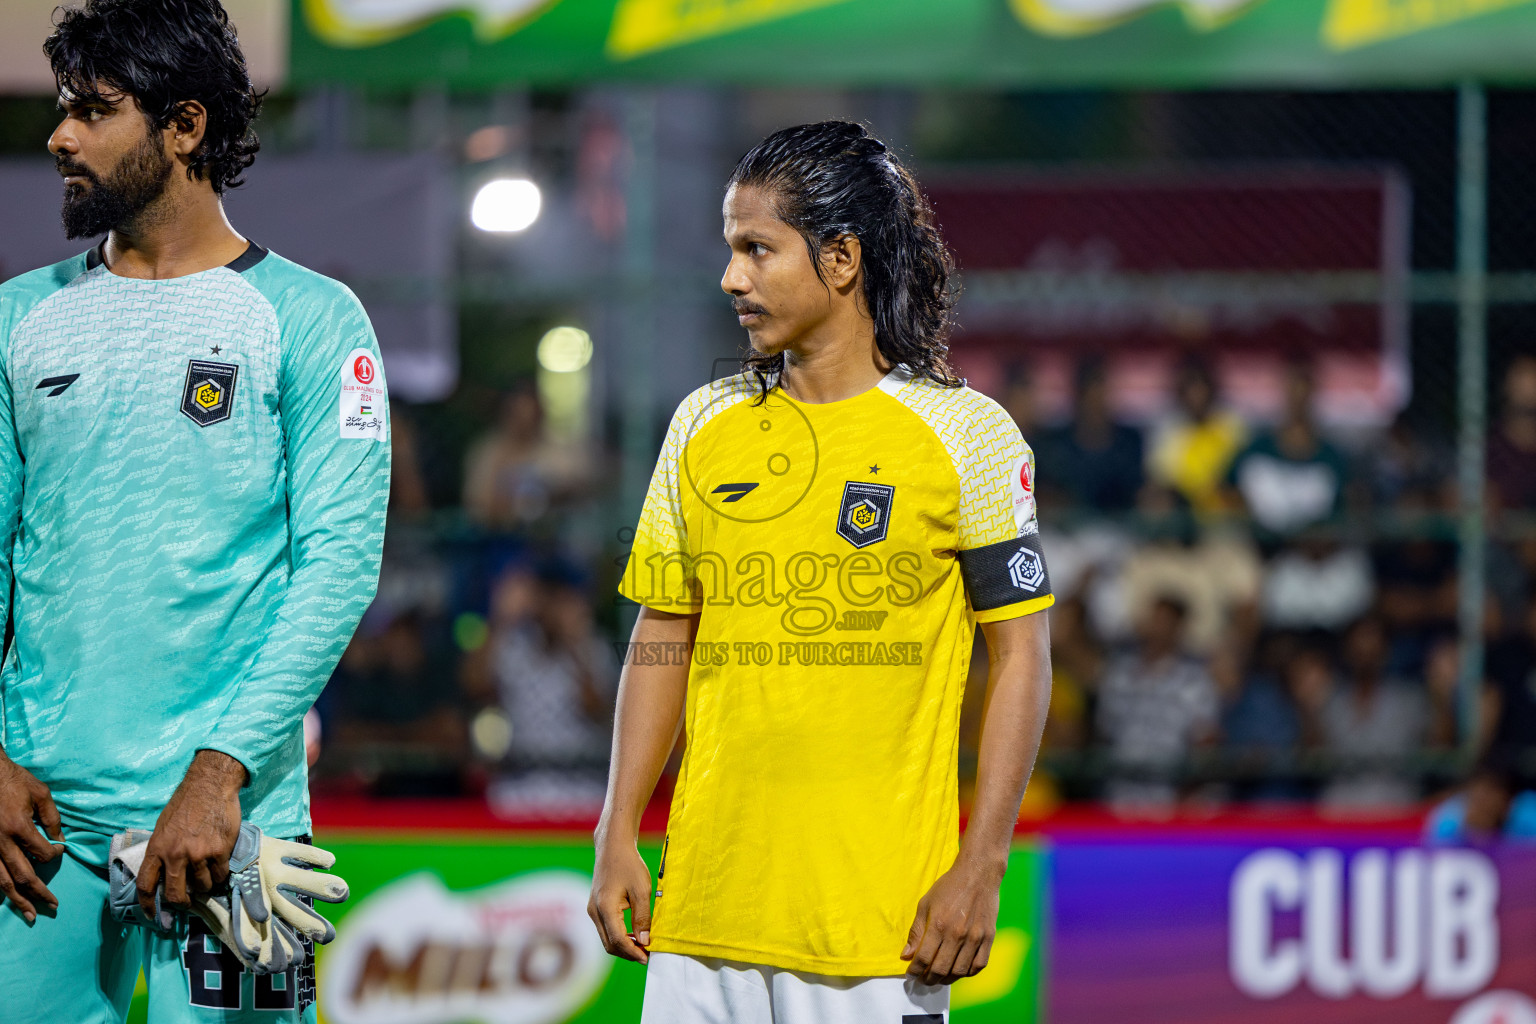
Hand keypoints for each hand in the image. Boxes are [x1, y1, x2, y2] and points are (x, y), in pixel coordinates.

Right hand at [0, 755, 63, 921]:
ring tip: (31, 914)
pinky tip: (10, 897)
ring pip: (2, 882)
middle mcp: (0, 842)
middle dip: (39, 893)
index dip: (55, 854)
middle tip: (53, 906)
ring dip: (18, 900)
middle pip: (22, 876)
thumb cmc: (14, 780)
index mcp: (19, 827)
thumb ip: (52, 818)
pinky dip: (1, 887)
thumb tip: (60, 840)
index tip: (59, 849)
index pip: (43, 853)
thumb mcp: (40, 793)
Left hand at [138, 750, 244, 918]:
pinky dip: (220, 874)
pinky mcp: (219, 850)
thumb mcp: (164, 827)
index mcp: (157, 849)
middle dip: (182, 903)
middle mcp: (176, 855)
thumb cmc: (185, 804)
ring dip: (205, 886)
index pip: (146, 885)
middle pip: (176, 894)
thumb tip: (165, 873)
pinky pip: (220, 874)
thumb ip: (163, 851)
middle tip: (187, 902)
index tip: (153, 916)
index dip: (148, 905)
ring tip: (208, 877)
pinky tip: (219, 866)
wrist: (210, 786)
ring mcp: (199, 854)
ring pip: (202, 886)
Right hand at [587, 835, 653, 962]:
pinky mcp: (595, 907)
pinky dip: (618, 936)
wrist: (613, 846)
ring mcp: (592, 910)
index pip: (618, 941)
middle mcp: (594, 912)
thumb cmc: (629, 865)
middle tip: (647, 955)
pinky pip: (605, 929)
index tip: (647, 958)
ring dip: (623, 946)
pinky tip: (633, 934)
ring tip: (643, 946)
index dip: (633, 952)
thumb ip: (642, 917)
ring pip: (606, 938)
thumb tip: (645, 941)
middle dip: (628, 953)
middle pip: (609, 944)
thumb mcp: (642, 890)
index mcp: (605, 908)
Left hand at [901, 857, 1003, 984]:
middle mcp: (957, 934)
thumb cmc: (948, 887)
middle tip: (924, 979)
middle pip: (940, 969)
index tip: (910, 974)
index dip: (914, 971)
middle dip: (928, 979)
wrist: (978, 874)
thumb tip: (906, 955)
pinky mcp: (989, 937)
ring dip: (946, 979)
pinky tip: (959, 970)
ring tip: (939, 977)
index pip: (923, 958)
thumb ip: (916, 931)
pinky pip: (979, 965)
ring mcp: (975, 937)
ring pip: (959, 971)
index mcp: (938, 925)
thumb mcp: (925, 904)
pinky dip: (967, 973)